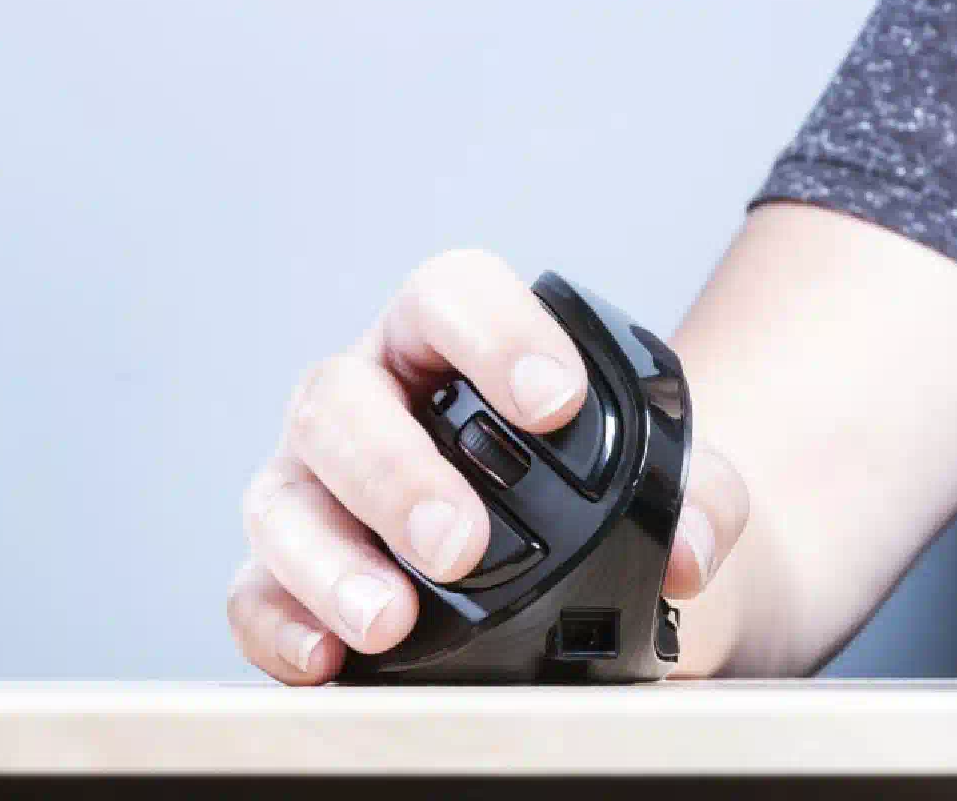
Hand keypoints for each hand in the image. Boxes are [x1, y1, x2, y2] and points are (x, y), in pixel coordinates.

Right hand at [228, 249, 750, 682]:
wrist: (562, 567)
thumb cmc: (585, 491)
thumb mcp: (660, 479)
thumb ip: (700, 495)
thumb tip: (690, 549)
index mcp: (447, 342)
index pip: (451, 296)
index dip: (494, 336)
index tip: (554, 403)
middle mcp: (365, 398)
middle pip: (341, 399)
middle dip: (396, 472)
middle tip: (460, 544)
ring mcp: (312, 484)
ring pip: (284, 497)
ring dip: (332, 559)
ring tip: (391, 619)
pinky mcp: (285, 572)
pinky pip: (256, 594)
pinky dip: (283, 626)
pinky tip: (327, 659)